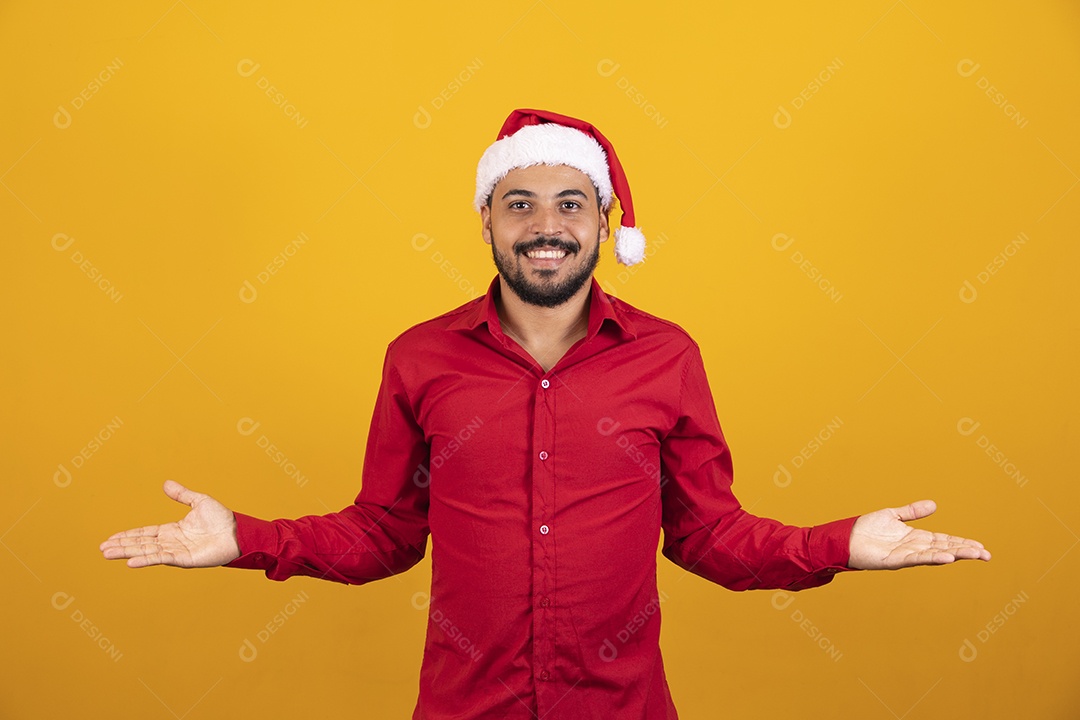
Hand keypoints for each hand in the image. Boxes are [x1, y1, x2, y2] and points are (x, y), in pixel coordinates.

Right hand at [99, 480, 240, 567]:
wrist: (238, 531)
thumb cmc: (222, 519)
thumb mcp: (199, 501)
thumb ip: (182, 494)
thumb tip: (165, 483)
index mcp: (173, 530)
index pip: (145, 533)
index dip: (128, 535)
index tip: (111, 538)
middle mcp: (172, 541)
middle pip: (141, 544)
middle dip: (121, 546)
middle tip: (102, 548)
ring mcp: (177, 551)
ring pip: (147, 552)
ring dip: (127, 553)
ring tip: (108, 554)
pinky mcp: (185, 559)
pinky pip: (162, 559)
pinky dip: (146, 560)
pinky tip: (131, 562)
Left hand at [848, 500, 990, 569]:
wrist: (844, 538)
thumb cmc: (866, 529)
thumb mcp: (892, 515)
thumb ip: (912, 511)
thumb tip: (934, 505)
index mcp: (914, 537)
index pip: (944, 540)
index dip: (961, 543)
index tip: (980, 546)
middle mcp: (913, 548)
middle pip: (944, 548)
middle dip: (964, 551)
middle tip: (986, 554)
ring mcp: (904, 555)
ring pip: (934, 555)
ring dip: (954, 555)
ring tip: (973, 555)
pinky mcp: (893, 561)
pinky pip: (915, 559)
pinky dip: (931, 558)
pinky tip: (945, 557)